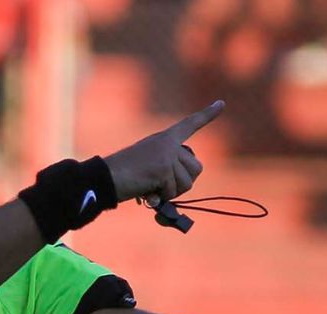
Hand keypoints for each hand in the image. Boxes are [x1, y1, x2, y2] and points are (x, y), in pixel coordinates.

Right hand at [104, 100, 223, 202]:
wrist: (105, 177)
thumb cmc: (121, 175)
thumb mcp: (148, 168)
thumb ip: (167, 173)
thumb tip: (176, 191)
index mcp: (164, 138)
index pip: (189, 124)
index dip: (207, 115)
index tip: (221, 104)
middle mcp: (168, 143)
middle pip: (196, 168)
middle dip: (183, 183)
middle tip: (163, 186)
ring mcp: (167, 154)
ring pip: (187, 182)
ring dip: (171, 192)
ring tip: (151, 187)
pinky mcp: (163, 168)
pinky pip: (171, 191)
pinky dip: (159, 197)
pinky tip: (146, 191)